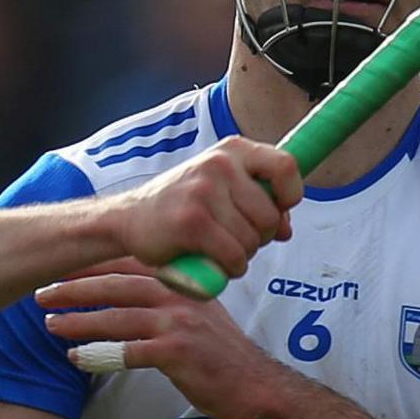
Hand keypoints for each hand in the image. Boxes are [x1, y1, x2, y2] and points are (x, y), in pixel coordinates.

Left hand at [39, 270, 297, 418]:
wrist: (254, 385)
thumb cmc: (222, 354)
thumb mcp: (200, 313)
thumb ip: (170, 298)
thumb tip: (132, 291)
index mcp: (182, 283)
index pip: (131, 265)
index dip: (94, 265)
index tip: (63, 266)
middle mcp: (179, 297)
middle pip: (117, 286)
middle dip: (76, 288)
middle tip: (43, 292)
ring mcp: (177, 324)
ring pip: (118, 317)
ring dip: (80, 321)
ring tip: (51, 324)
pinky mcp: (176, 353)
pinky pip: (127, 352)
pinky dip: (99, 355)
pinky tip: (77, 358)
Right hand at [105, 137, 298, 279]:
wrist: (129, 219)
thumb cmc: (181, 206)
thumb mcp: (221, 191)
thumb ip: (258, 203)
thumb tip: (286, 228)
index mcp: (233, 150)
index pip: (287, 166)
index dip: (290, 195)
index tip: (277, 210)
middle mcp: (220, 164)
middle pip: (270, 214)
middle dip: (260, 237)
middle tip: (238, 239)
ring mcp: (204, 191)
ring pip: (252, 239)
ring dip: (243, 255)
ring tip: (222, 251)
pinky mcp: (192, 222)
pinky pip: (233, 255)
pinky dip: (231, 268)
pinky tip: (217, 264)